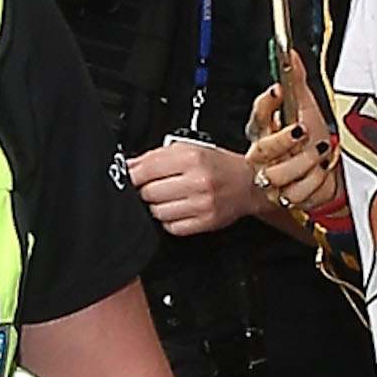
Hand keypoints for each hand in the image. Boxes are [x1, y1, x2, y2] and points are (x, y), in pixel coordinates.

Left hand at [125, 138, 258, 238]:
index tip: (129, 177)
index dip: (132, 175)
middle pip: (149, 193)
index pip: (146, 169)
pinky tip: (178, 209)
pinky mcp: (205, 222)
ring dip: (157, 206)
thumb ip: (156, 156)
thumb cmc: (217, 165)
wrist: (248, 183)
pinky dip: (170, 220)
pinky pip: (172, 227)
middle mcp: (197, 181)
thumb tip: (128, 166)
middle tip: (154, 187)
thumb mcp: (188, 149)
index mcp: (191, 158)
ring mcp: (202, 204)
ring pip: (158, 212)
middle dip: (146, 190)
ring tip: (168, 198)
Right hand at [243, 58, 337, 215]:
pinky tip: (320, 171)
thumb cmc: (313, 141)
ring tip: (320, 151)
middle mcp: (263, 156)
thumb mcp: (307, 107)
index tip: (278, 90)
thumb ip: (297, 80)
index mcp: (264, 130)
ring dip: (305, 161)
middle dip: (284, 139)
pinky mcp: (284, 198)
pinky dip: (315, 180)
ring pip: (280, 174)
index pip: (258, 115)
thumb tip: (291, 53)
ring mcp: (272, 179)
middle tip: (303, 129)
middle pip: (262, 149)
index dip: (266, 103)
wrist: (329, 173)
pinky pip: (297, 191)